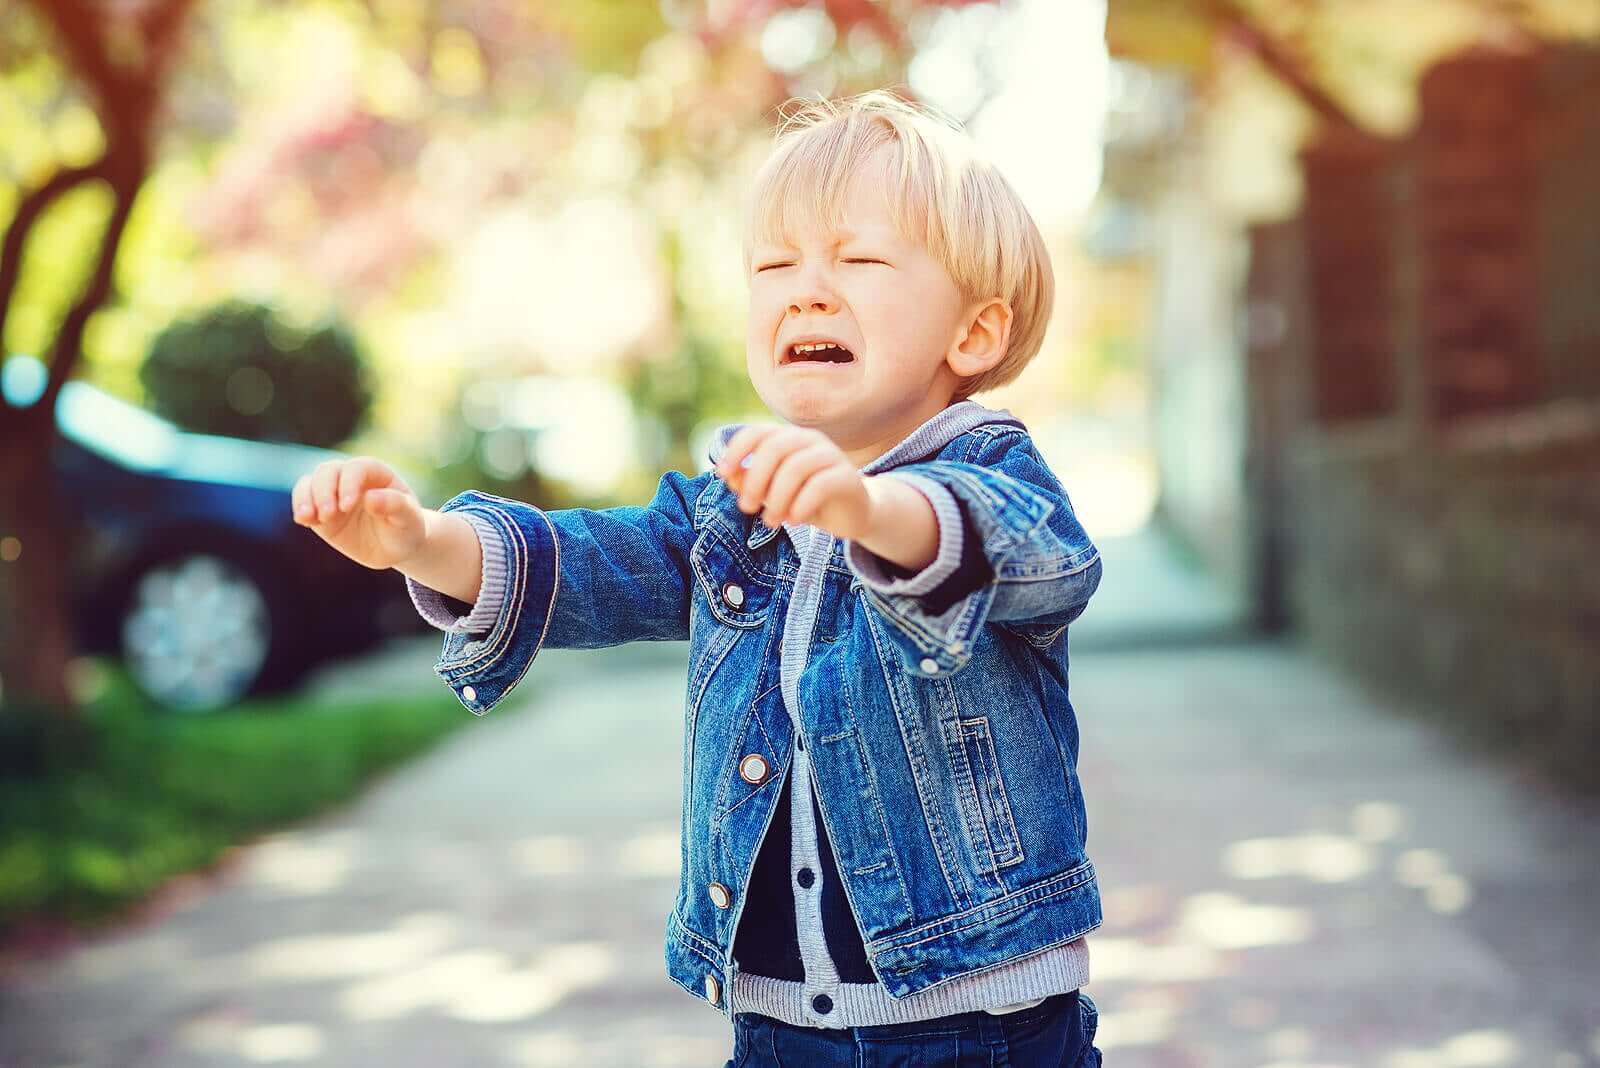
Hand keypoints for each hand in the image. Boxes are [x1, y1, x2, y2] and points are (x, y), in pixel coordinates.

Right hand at [292, 457, 426, 570]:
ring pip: (310, 482)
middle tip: (329, 514)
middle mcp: (351, 478)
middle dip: (324, 490)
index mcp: (376, 473)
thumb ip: (394, 505)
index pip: (356, 468)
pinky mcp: (320, 510)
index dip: (349, 483)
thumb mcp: (409, 519)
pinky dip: (300, 508)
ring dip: (305, 497)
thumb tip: (370, 498)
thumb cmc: (406, 528)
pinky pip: (303, 501)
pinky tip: (303, 520)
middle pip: (328, 471)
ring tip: (308, 517)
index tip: (347, 506)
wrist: (395, 547)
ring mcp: (333, 493)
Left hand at [714, 424, 874, 540]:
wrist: (851, 514)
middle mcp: (810, 439)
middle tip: (746, 507)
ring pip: (795, 468)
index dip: (736, 450)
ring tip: (770, 522)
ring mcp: (831, 455)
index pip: (758, 432)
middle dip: (755, 480)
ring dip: (776, 498)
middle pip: (775, 448)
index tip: (721, 473)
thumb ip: (751, 482)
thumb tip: (729, 476)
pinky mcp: (847, 477)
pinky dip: (800, 505)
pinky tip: (793, 520)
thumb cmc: (806, 500)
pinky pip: (819, 485)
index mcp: (789, 438)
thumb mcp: (773, 493)